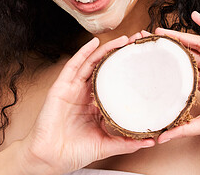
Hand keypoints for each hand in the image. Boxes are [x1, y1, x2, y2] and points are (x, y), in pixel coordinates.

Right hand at [19, 32, 154, 174]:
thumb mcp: (105, 145)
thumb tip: (150, 141)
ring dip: (105, 50)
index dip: (126, 70)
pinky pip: (73, 66)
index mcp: (94, 104)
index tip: (141, 62)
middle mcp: (84, 93)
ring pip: (91, 63)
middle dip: (118, 55)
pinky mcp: (61, 87)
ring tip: (121, 40)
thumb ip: (126, 142)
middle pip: (103, 68)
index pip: (113, 81)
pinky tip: (93, 43)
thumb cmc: (74, 152)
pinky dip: (83, 53)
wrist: (50, 159)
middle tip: (134, 44)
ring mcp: (72, 88)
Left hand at [152, 11, 199, 142]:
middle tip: (150, 42)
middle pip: (187, 55)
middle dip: (169, 49)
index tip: (149, 62)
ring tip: (162, 31)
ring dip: (180, 36)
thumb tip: (161, 138)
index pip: (183, 72)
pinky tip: (194, 15)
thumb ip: (185, 128)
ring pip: (197, 44)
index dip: (167, 66)